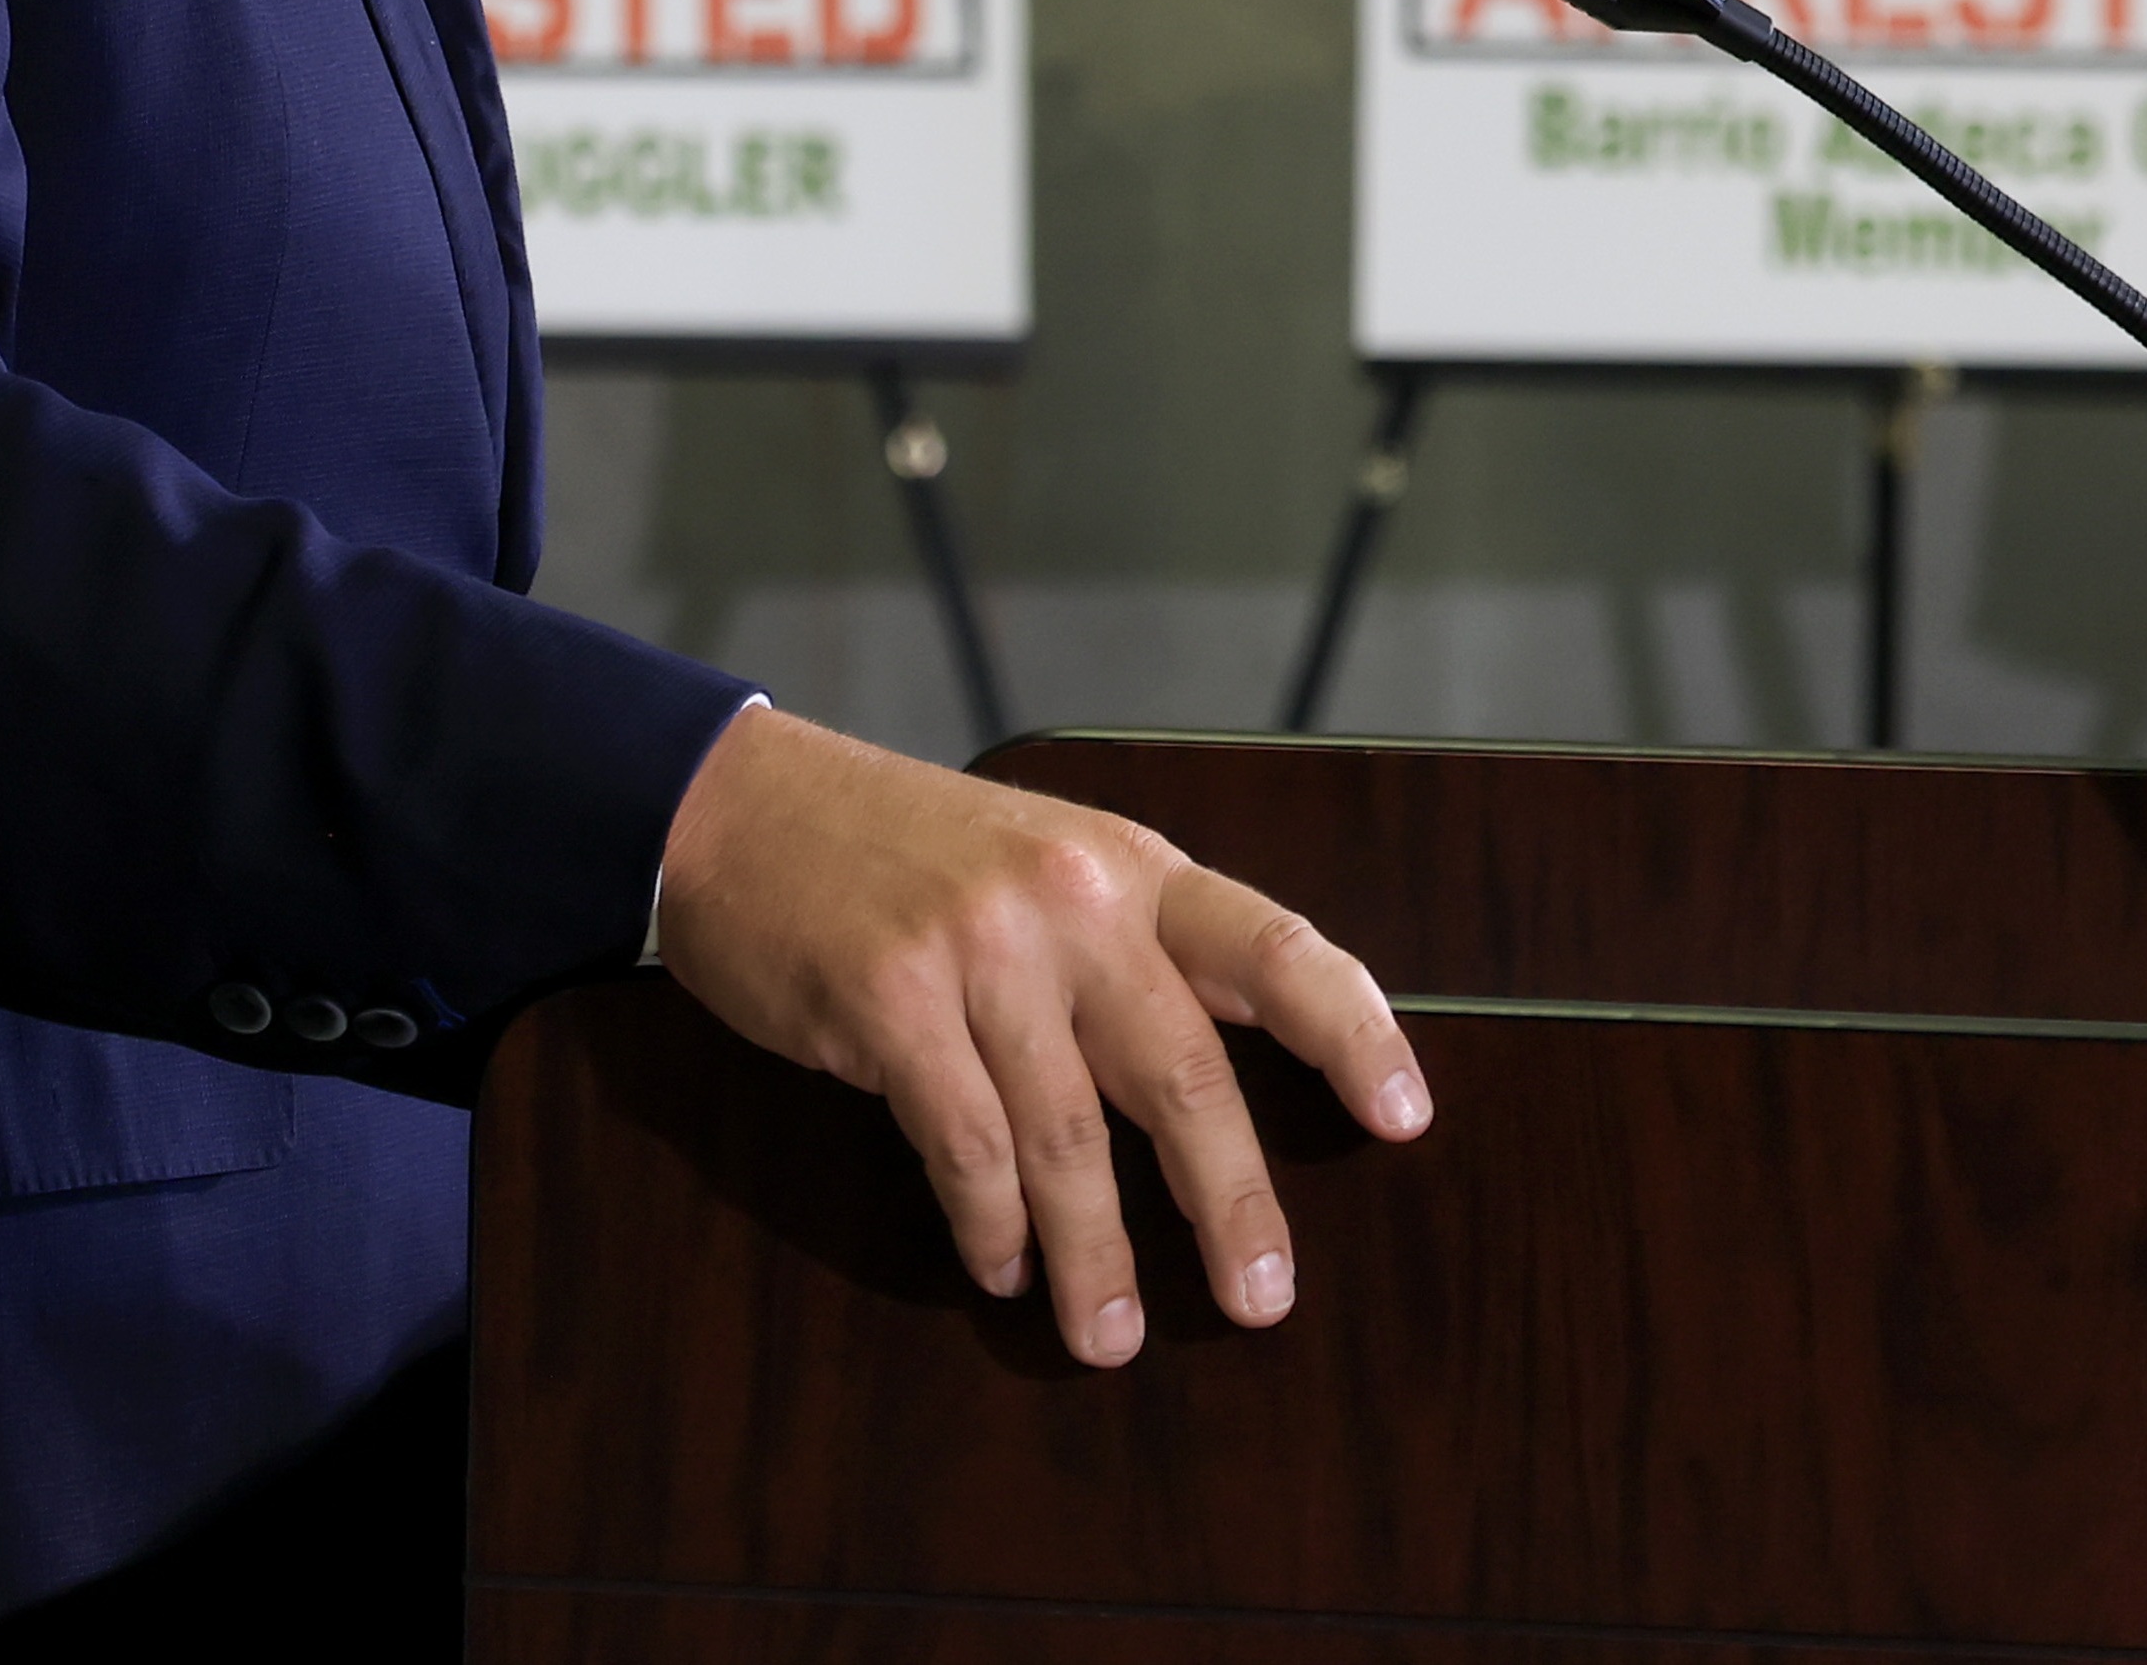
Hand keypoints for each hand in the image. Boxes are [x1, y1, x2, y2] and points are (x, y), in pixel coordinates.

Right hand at [648, 707, 1432, 1368]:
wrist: (740, 808)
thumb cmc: (907, 860)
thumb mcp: (1046, 867)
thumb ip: (1132, 956)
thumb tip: (1220, 1103)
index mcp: (1130, 866)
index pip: (1274, 945)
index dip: (1352, 1032)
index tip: (1406, 1120)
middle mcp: (1070, 898)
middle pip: (1183, 1071)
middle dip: (1230, 1202)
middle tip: (1261, 1301)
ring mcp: (977, 945)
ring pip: (1068, 1134)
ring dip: (1093, 1254)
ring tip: (1108, 1337)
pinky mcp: (887, 999)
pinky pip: (965, 1146)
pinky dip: (989, 1226)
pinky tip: (999, 1267)